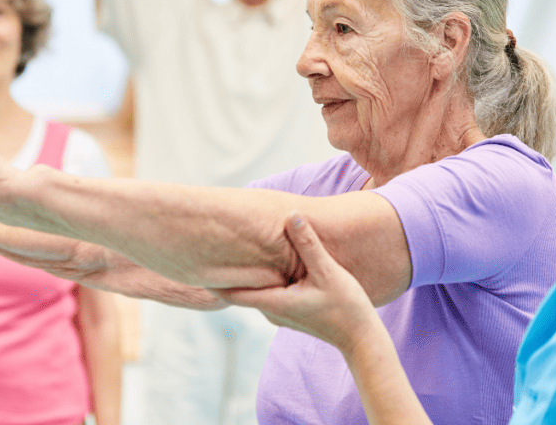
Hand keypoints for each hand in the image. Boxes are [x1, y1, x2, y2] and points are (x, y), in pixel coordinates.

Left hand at [215, 212, 381, 353]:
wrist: (361, 339)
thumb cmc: (346, 308)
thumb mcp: (328, 272)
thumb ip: (308, 244)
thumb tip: (291, 215)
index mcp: (274, 302)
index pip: (231, 291)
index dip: (211, 276)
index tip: (193, 262)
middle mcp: (271, 310)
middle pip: (240, 289)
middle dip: (226, 269)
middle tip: (208, 247)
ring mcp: (280, 313)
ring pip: (255, 289)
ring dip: (246, 272)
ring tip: (230, 250)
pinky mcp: (291, 312)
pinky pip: (269, 291)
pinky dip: (262, 277)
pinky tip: (263, 262)